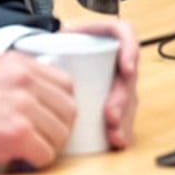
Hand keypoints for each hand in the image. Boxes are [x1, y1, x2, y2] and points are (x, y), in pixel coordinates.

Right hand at [0, 52, 74, 171]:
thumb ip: (20, 81)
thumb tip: (50, 98)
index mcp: (18, 63)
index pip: (67, 85)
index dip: (59, 107)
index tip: (47, 119)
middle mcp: (23, 79)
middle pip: (69, 111)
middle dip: (56, 130)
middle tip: (37, 140)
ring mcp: (21, 105)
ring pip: (61, 135)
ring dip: (45, 147)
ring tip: (22, 149)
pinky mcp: (16, 133)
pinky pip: (46, 155)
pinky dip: (33, 162)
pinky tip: (14, 158)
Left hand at [59, 18, 139, 148]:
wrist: (47, 60)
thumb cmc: (52, 48)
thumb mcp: (51, 38)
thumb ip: (48, 40)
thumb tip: (45, 53)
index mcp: (102, 35)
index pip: (124, 34)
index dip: (130, 51)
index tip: (126, 70)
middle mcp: (114, 57)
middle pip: (127, 75)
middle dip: (122, 99)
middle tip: (110, 116)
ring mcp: (116, 79)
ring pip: (128, 98)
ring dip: (124, 118)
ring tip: (114, 134)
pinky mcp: (113, 99)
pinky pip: (123, 114)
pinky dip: (122, 128)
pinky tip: (118, 140)